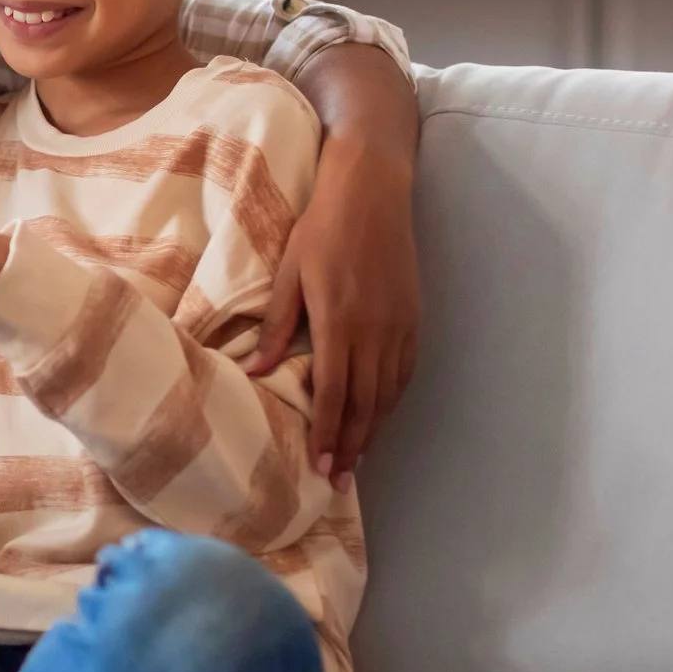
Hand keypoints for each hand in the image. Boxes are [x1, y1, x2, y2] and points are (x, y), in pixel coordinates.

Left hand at [242, 135, 419, 492]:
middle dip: (351, 446)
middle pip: (365, 404)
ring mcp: (399, 325)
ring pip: (389, 393)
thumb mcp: (289, 272)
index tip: (318, 467)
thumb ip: (276, 325)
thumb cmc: (321, 227)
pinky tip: (380, 416)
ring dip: (373, 431)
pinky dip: (392, 400)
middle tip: (338, 482)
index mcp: (339, 321)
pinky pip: (405, 371)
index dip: (326, 434)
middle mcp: (375, 331)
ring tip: (357, 461)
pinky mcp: (414, 317)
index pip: (333, 393)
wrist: (372, 190)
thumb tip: (259, 373)